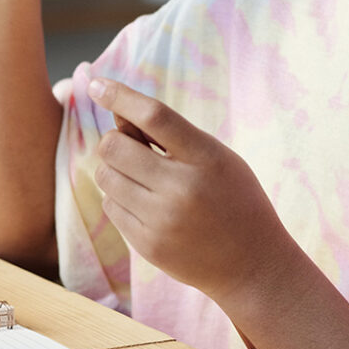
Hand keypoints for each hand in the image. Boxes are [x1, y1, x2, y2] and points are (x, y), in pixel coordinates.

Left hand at [86, 77, 298, 304]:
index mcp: (206, 157)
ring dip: (115, 171)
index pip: (155, 115)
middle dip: (115, 142)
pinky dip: (121, 199)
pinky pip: (111, 207)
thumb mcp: (215, 157)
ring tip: (145, 180)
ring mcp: (163, 220)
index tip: (97, 84)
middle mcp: (183, 188)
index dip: (121, 96)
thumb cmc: (233, 199)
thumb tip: (117, 113)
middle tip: (134, 150)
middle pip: (114, 146)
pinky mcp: (148, 245)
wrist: (252, 264)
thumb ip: (169, 135)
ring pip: (105, 177)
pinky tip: (148, 206)